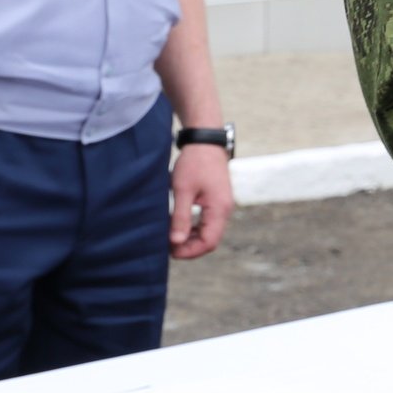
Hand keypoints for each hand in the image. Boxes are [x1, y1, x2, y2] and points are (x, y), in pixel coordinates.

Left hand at [169, 145, 234, 259]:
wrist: (205, 141)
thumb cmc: (194, 163)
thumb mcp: (183, 190)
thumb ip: (181, 217)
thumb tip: (176, 242)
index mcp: (219, 209)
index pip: (209, 242)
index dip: (189, 251)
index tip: (169, 251)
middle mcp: (225, 210)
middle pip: (210, 240)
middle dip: (189, 247)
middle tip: (167, 245)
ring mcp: (222, 205)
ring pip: (208, 232)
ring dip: (190, 238)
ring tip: (170, 235)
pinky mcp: (217, 201)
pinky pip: (207, 222)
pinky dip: (193, 228)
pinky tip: (178, 223)